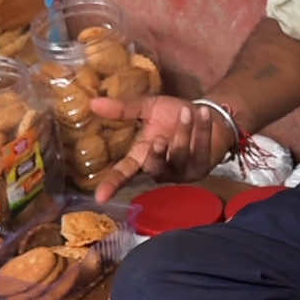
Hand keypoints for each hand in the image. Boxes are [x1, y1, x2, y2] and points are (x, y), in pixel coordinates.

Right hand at [90, 95, 233, 202]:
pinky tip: (202, 115)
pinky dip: (201, 130)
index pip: (123, 173)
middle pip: (152, 169)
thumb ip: (124, 109)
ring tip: (187, 111)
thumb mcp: (148, 108)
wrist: (206, 115)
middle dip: (156, 154)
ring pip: (177, 157)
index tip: (100, 197)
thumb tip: (93, 103)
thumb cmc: (173, 115)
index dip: (112, 184)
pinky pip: (199, 151)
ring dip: (183, 132)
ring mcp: (181, 172)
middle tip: (158, 138)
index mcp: (142, 156)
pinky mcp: (201, 169)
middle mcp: (160, 169)